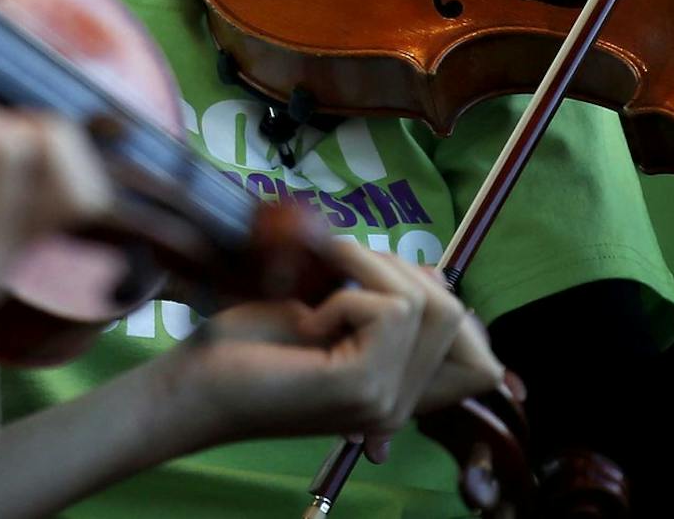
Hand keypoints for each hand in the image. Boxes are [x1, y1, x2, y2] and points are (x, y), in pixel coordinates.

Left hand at [168, 240, 504, 461]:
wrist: (191, 385)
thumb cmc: (245, 345)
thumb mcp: (326, 315)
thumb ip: (382, 305)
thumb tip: (436, 274)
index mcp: (397, 394)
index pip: (481, 363)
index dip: (449, 305)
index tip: (389, 279)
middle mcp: (400, 406)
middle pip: (454, 311)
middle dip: (396, 268)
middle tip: (337, 268)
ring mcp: (385, 401)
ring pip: (429, 302)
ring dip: (368, 270)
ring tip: (319, 286)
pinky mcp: (362, 386)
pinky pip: (392, 310)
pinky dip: (347, 294)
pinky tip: (307, 318)